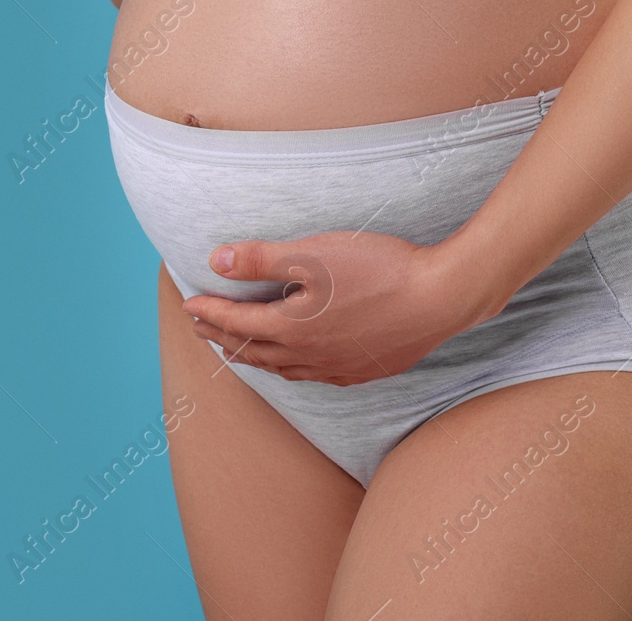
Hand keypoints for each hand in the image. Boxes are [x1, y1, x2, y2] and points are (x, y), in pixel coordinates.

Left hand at [182, 230, 501, 386]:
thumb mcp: (312, 254)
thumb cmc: (378, 269)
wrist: (442, 298)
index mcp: (291, 329)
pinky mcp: (363, 370)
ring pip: (282, 369)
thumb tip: (215, 261)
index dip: (209, 312)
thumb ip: (260, 259)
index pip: (237, 323)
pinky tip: (295, 364)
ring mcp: (337, 368)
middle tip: (201, 326)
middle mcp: (309, 357)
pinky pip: (313, 377)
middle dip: (222, 337)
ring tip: (238, 347)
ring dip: (253, 356)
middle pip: (253, 350)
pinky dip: (290, 369)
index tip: (189, 304)